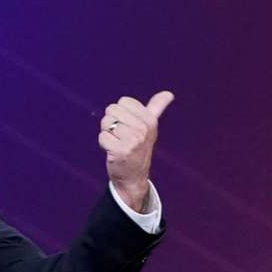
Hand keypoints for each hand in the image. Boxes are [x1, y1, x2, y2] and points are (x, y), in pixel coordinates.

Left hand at [100, 92, 172, 214]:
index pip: (123, 101)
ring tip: (117, 143)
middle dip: (112, 122)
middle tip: (121, 136)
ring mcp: (133, 141)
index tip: (129, 126)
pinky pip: (102, 137)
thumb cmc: (139, 148)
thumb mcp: (150, 127)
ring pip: (106, 123)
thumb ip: (156, 108)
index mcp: (150, 121)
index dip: (121, 113)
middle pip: (112, 109)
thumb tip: (168, 94)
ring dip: (107, 133)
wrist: (134, 177)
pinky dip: (104, 144)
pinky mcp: (121, 151)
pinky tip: (113, 152)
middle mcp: (143, 130)